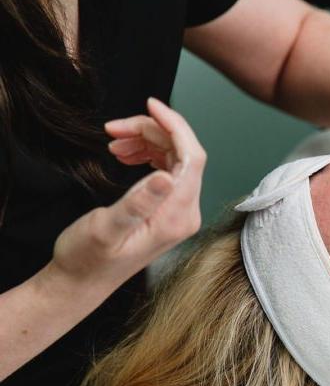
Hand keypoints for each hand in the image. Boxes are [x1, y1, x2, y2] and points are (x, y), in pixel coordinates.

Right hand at [50, 98, 205, 288]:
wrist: (81, 282)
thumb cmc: (88, 259)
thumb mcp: (107, 228)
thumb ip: (138, 202)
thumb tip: (166, 176)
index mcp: (177, 215)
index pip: (192, 157)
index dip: (175, 126)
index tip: (150, 104)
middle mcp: (185, 213)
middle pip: (183, 153)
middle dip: (152, 131)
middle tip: (114, 128)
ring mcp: (178, 211)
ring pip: (173, 158)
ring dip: (146, 141)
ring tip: (114, 140)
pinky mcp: (167, 209)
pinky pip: (166, 169)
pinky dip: (146, 153)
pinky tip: (125, 153)